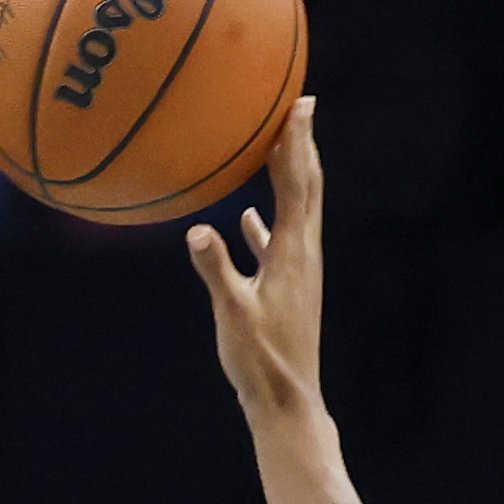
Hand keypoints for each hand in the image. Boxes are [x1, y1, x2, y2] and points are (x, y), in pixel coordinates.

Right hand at [184, 97, 324, 429]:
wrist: (287, 399)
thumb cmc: (260, 361)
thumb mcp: (233, 315)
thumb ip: (216, 271)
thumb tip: (197, 231)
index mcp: (292, 253)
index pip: (297, 185)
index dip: (296, 143)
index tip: (300, 104)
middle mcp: (303, 254)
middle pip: (306, 186)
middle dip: (301, 144)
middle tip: (301, 104)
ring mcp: (296, 270)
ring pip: (295, 209)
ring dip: (288, 174)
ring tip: (279, 146)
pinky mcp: (286, 288)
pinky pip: (275, 240)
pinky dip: (265, 221)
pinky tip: (247, 215)